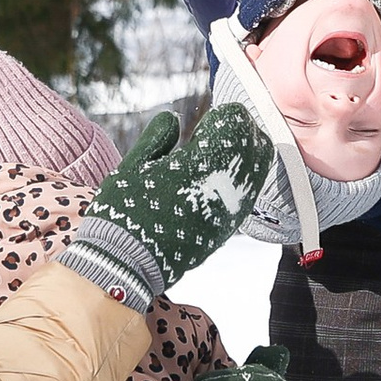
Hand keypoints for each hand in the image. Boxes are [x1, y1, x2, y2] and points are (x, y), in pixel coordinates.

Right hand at [57, 107, 274, 309]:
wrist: (126, 263)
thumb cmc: (123, 212)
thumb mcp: (132, 166)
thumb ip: (157, 138)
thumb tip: (172, 118)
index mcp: (196, 166)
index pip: (233, 129)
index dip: (229, 117)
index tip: (215, 116)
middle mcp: (220, 189)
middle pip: (253, 148)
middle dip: (243, 132)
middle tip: (226, 128)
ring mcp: (226, 212)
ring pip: (257, 174)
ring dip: (247, 155)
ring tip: (228, 150)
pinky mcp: (225, 231)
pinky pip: (248, 198)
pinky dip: (244, 181)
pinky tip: (227, 177)